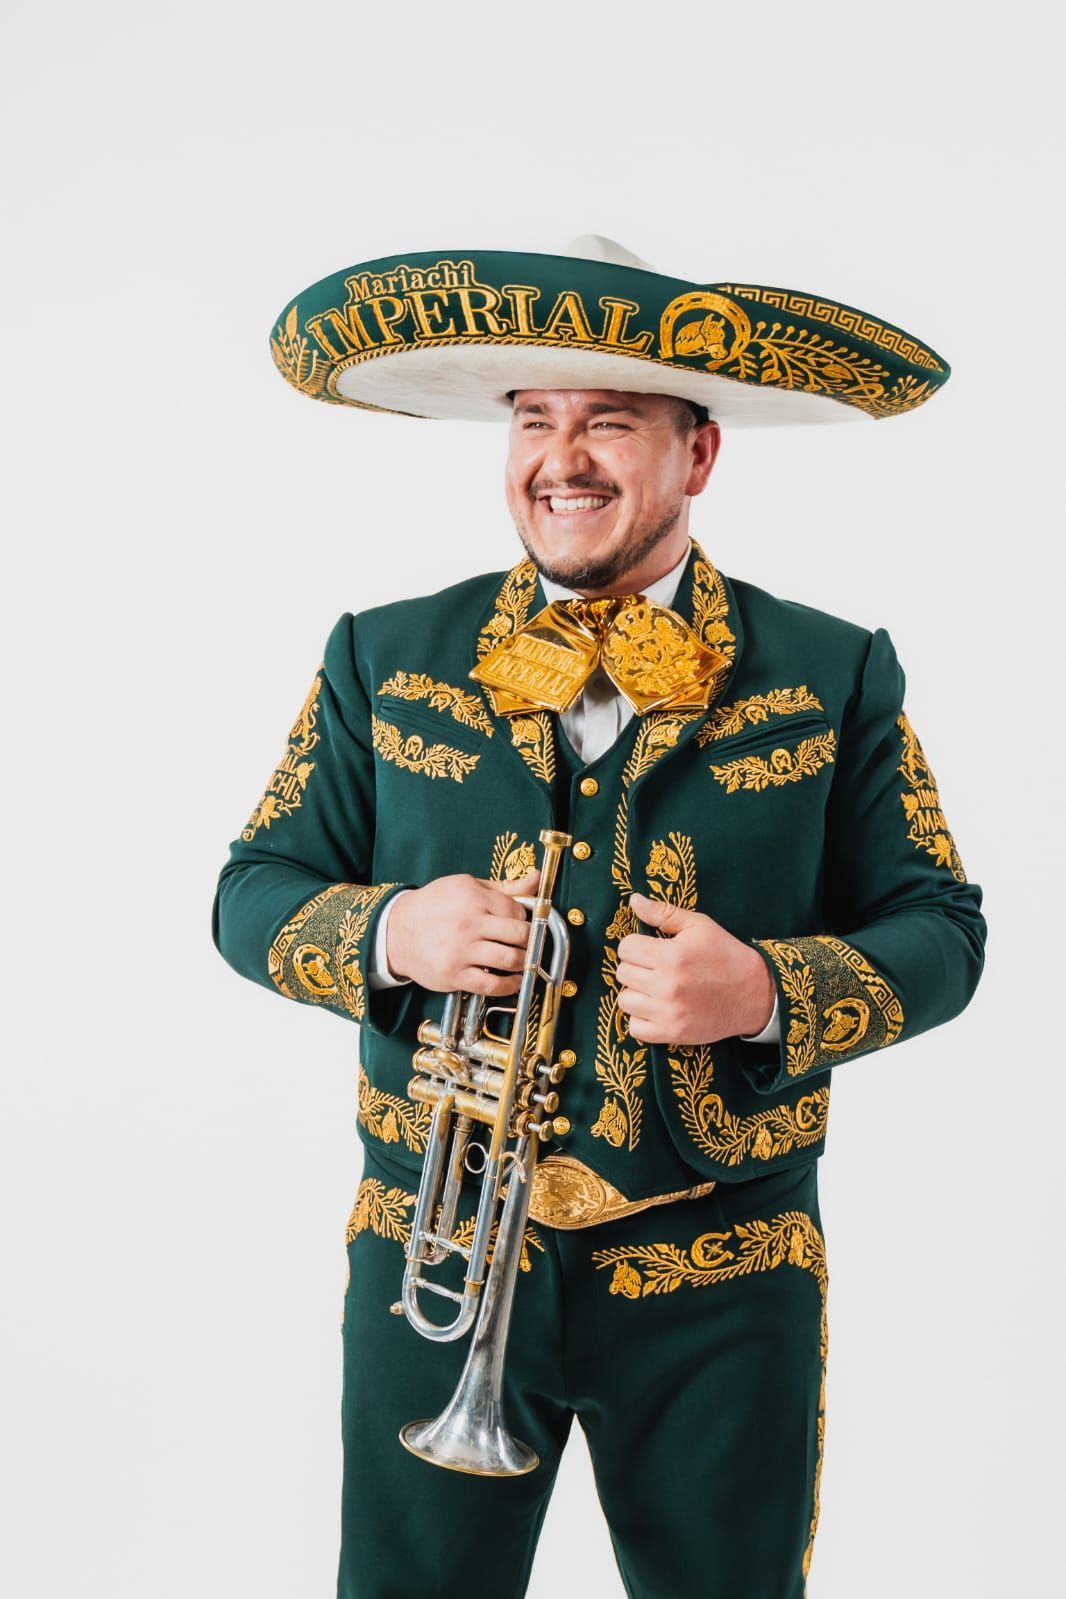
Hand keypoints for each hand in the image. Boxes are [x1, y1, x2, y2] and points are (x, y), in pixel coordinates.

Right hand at [386, 869, 540, 994]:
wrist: (396, 931)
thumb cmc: (434, 906)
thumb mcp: (466, 886)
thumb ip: (504, 887)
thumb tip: (537, 879)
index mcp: (473, 898)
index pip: (516, 910)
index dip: (524, 918)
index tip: (522, 924)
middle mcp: (469, 923)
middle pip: (519, 934)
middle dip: (530, 940)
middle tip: (529, 943)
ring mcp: (461, 951)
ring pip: (511, 959)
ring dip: (525, 962)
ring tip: (524, 960)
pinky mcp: (454, 975)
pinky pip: (492, 984)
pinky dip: (510, 985)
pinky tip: (513, 980)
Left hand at [616, 893, 775, 1044]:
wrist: (755, 993)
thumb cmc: (726, 955)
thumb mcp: (699, 926)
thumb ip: (664, 913)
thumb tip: (634, 900)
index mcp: (672, 956)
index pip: (626, 948)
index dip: (636, 945)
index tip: (650, 949)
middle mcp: (667, 985)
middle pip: (623, 973)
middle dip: (636, 967)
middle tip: (656, 968)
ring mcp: (669, 1012)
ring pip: (625, 1000)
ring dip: (637, 993)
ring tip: (656, 988)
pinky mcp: (672, 1033)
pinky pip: (635, 1028)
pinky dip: (642, 1019)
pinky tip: (657, 1009)